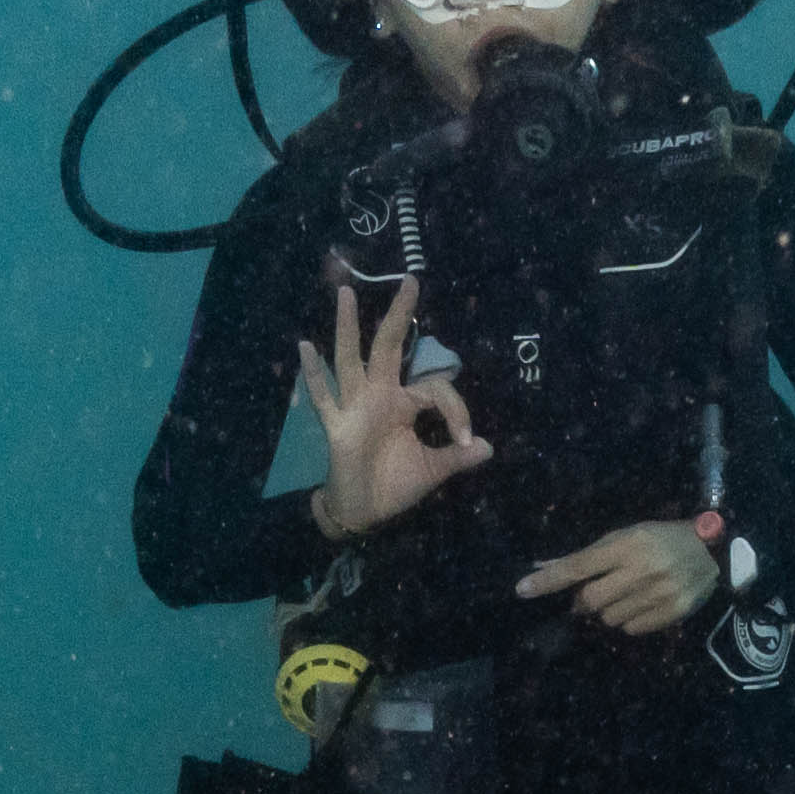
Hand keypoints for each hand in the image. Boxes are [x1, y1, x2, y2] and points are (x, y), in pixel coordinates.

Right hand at [302, 271, 489, 544]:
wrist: (364, 513)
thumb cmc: (394, 486)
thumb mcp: (432, 470)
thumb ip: (457, 457)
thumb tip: (488, 447)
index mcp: (403, 404)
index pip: (433, 388)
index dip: (456, 409)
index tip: (467, 438)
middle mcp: (378, 396)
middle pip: (388, 347)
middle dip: (398, 315)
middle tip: (411, 280)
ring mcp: (355, 408)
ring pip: (350, 360)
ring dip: (348, 327)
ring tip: (346, 294)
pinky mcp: (338, 427)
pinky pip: (325, 398)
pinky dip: (314, 375)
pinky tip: (305, 347)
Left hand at [520, 517, 728, 638]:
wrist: (715, 551)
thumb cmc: (663, 538)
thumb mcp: (625, 536)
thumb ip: (588, 555)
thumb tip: (544, 567)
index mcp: (628, 545)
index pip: (578, 566)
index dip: (548, 581)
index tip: (522, 590)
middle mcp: (642, 570)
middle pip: (590, 600)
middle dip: (585, 600)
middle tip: (597, 591)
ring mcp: (659, 594)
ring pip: (609, 618)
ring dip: (609, 610)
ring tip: (628, 594)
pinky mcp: (673, 613)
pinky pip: (631, 630)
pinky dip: (629, 621)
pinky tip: (643, 604)